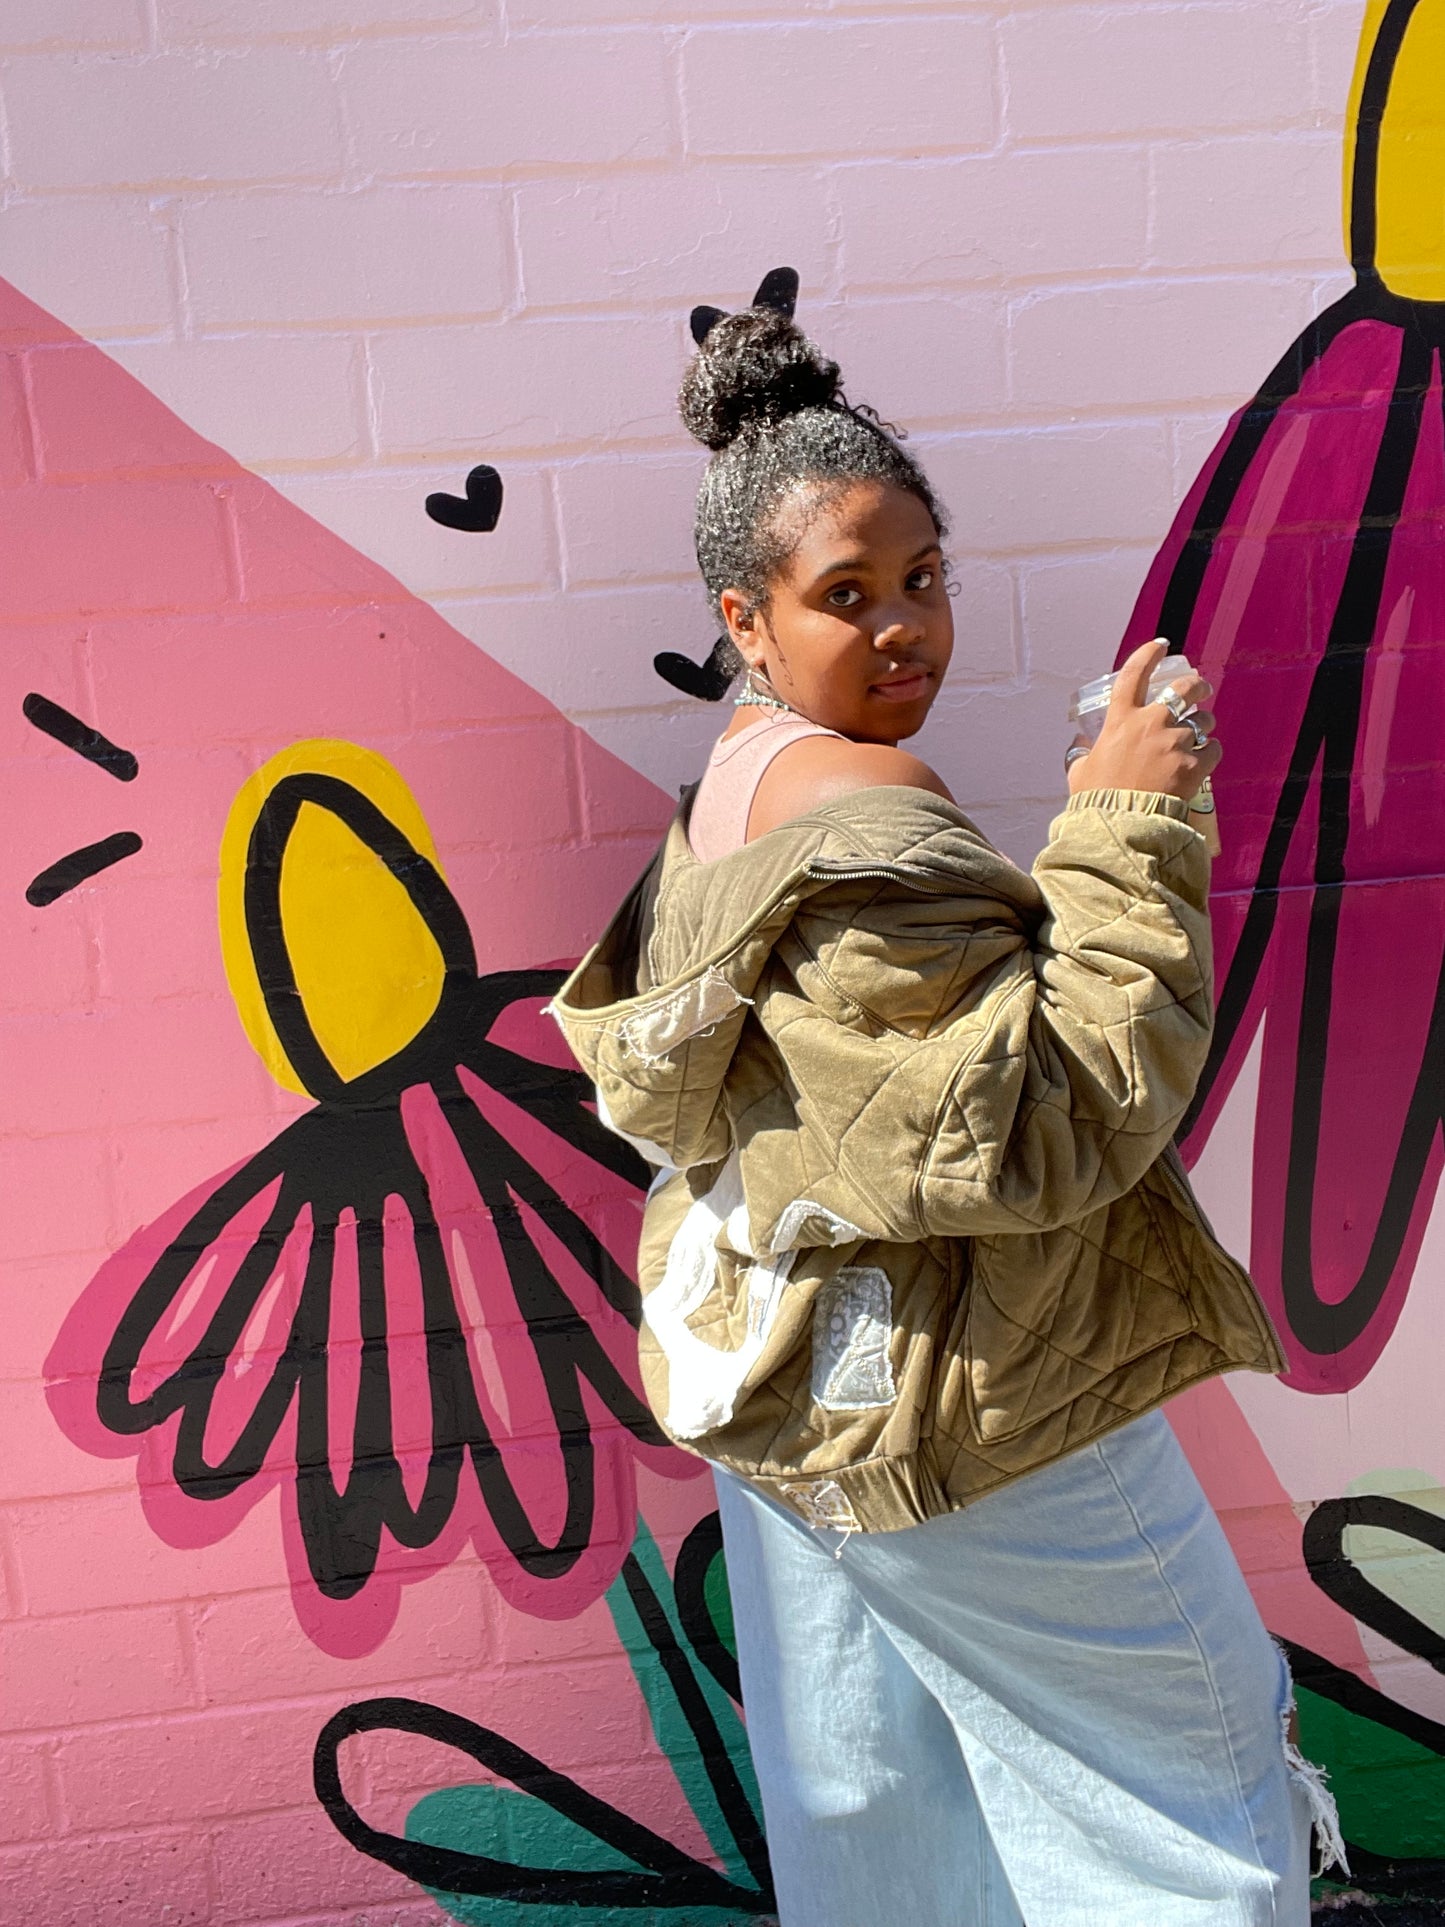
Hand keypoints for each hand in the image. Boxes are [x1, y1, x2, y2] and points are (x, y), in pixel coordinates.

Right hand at [1067, 640, 1220, 800]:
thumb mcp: (1081, 770)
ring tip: (1201, 734)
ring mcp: (1175, 743)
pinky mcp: (1194, 765)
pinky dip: (1211, 752)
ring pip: (1202, 722)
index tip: (1161, 645)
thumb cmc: (1096, 798)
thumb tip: (1080, 746)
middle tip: (1202, 688)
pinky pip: (1213, 750)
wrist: (1121, 823)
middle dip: (1197, 685)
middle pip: (1183, 690)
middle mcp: (1151, 724)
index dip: (1149, 655)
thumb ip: (1083, 753)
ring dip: (1203, 725)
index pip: (1134, 674)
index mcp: (1121, 720)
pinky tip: (1206, 758)